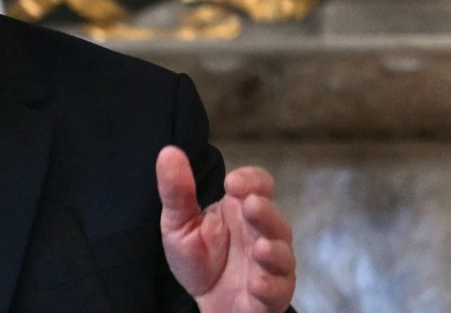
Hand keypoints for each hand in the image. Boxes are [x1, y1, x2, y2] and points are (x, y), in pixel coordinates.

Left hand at [156, 146, 295, 312]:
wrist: (204, 301)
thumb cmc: (198, 257)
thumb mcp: (178, 223)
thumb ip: (177, 191)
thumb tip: (168, 152)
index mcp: (241, 209)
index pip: (259, 185)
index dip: (251, 180)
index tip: (231, 183)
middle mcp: (263, 233)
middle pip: (273, 217)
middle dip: (264, 212)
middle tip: (250, 206)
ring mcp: (271, 265)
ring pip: (282, 255)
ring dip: (273, 251)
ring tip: (260, 249)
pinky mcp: (271, 295)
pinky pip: (278, 291)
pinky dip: (270, 287)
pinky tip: (256, 284)